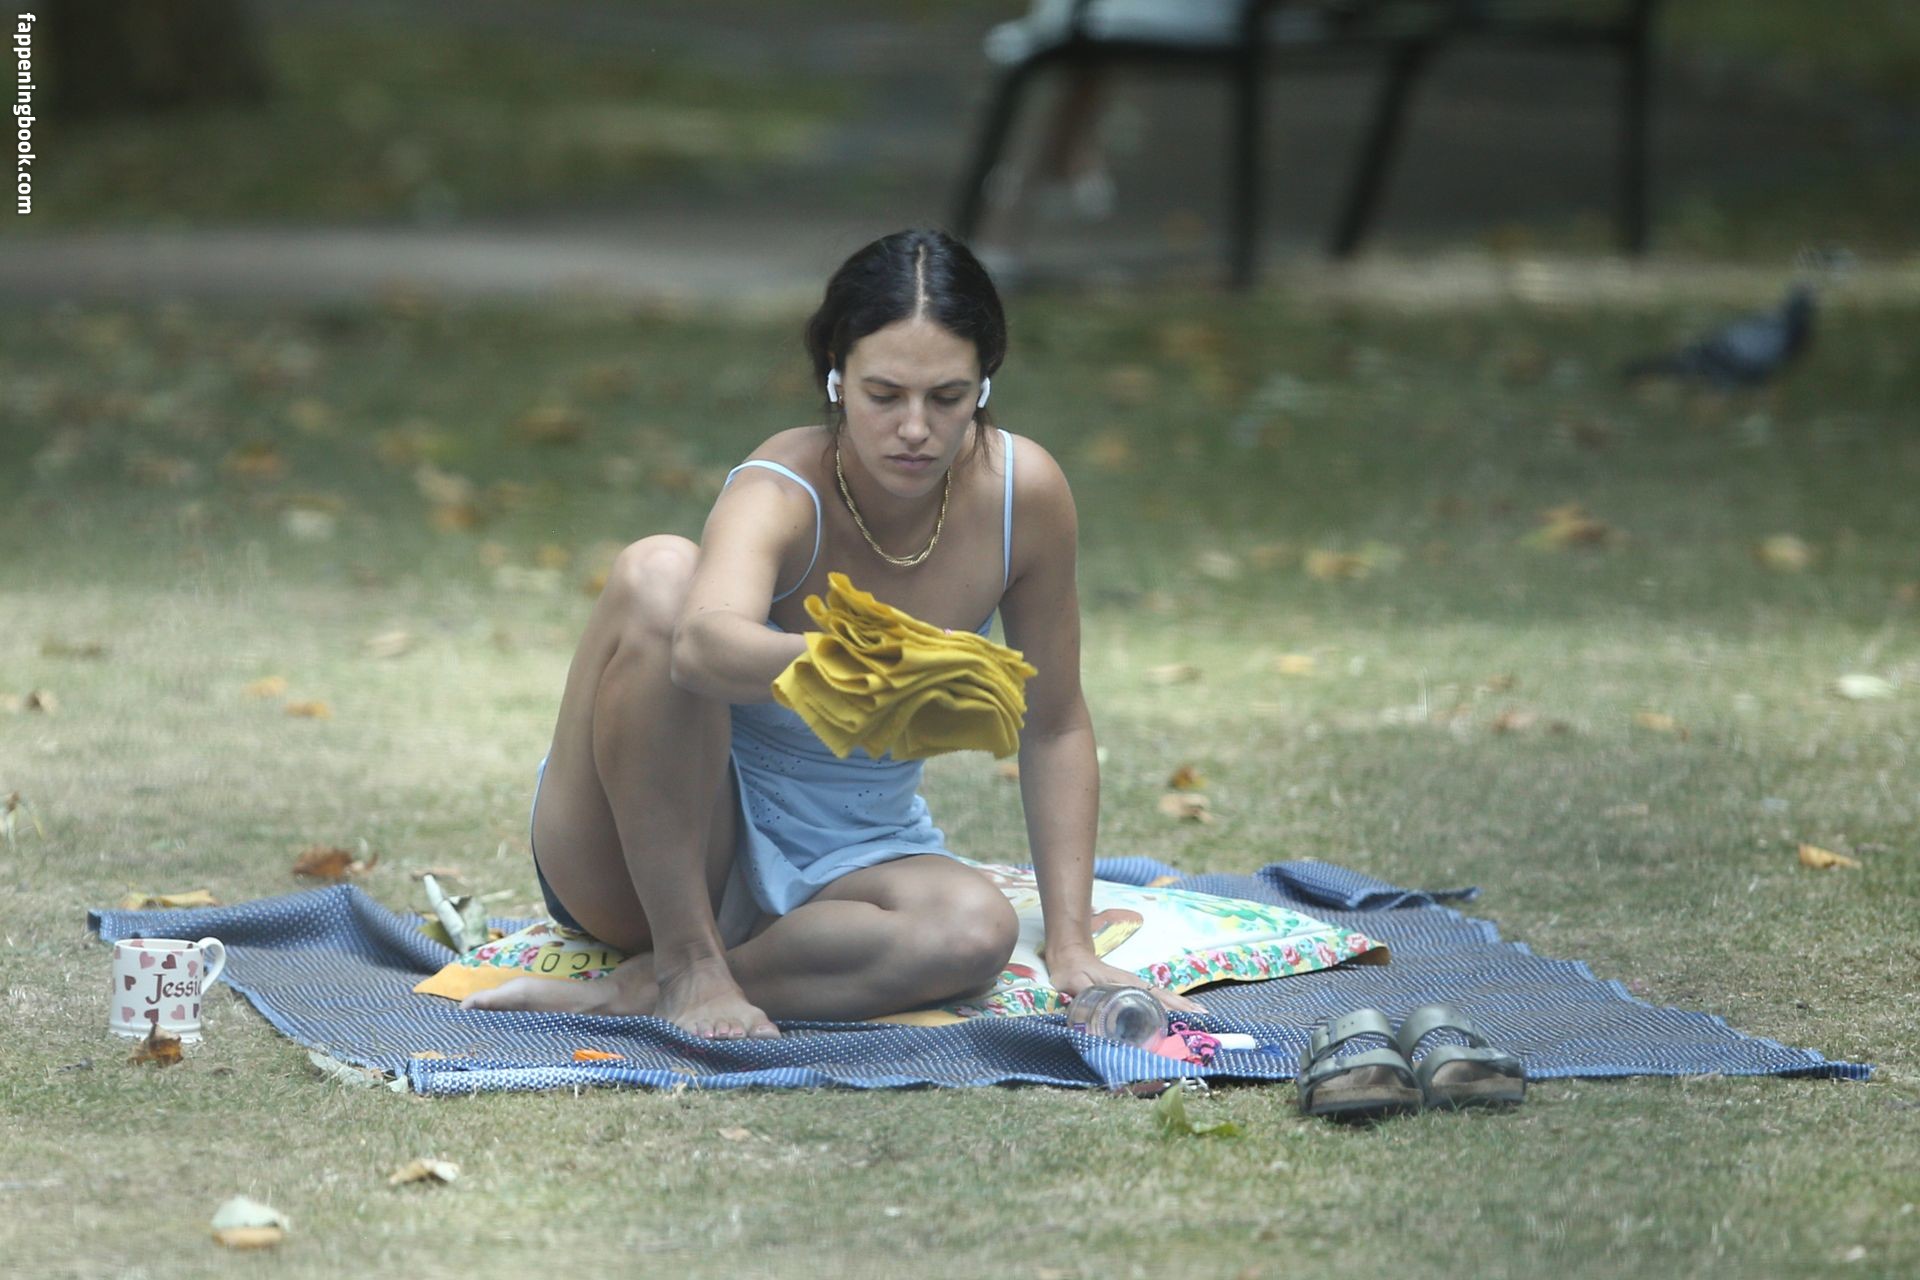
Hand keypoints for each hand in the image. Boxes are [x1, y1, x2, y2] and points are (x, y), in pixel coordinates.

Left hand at [1049, 952, 1206, 1015]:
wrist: (1069, 955)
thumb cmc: (1072, 971)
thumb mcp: (1074, 983)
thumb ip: (1082, 994)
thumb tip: (1088, 1015)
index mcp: (1125, 983)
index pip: (1153, 995)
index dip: (1170, 1006)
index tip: (1187, 1016)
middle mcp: (1134, 983)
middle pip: (1164, 995)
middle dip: (1184, 1007)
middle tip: (1204, 1019)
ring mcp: (1134, 986)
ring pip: (1163, 996)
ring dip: (1181, 1005)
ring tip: (1200, 1016)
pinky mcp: (1131, 989)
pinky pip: (1155, 997)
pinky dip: (1170, 1005)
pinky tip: (1178, 1013)